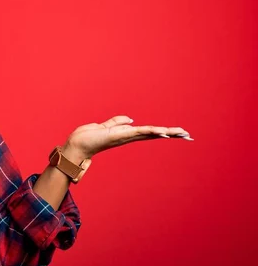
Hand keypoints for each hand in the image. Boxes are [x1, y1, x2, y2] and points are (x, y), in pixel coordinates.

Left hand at [62, 115, 192, 161]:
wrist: (76, 146)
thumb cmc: (87, 138)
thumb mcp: (103, 126)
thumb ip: (116, 122)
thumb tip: (130, 119)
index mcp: (125, 134)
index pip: (147, 132)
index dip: (162, 131)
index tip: (177, 132)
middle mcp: (128, 137)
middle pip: (153, 134)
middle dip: (170, 134)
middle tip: (188, 135)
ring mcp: (125, 137)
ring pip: (150, 133)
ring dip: (167, 133)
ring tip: (183, 133)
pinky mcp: (120, 136)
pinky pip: (139, 132)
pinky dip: (151, 131)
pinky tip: (163, 132)